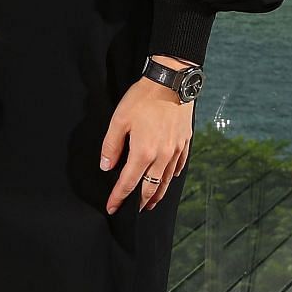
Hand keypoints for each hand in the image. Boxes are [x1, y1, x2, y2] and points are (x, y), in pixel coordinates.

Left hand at [99, 63, 194, 213]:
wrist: (172, 81)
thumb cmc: (143, 98)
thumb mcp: (119, 119)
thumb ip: (111, 146)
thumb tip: (106, 166)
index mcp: (143, 152)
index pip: (128, 183)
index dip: (118, 197)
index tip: (112, 207)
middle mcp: (161, 156)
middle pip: (150, 187)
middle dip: (140, 201)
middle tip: (134, 210)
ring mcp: (175, 150)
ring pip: (166, 180)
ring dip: (157, 194)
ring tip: (151, 202)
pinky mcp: (184, 141)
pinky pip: (179, 165)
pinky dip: (171, 176)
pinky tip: (169, 178)